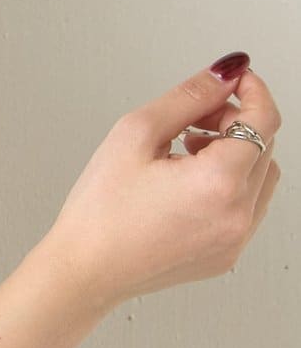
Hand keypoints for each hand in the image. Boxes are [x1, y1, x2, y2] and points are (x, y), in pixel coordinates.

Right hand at [46, 61, 281, 311]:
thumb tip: (225, 74)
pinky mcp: (226, 255)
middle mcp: (236, 215)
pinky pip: (248, 207)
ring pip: (261, 176)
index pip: (264, 120)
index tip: (236, 80)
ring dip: (235, 154)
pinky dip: (231, 185)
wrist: (83, 273)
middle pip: (263, 146)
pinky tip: (191, 183)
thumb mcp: (135, 135)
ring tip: (189, 152)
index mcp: (218, 183)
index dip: (252, 90)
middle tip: (194, 119)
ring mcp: (234, 240)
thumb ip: (188, 96)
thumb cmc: (98, 214)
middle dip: (235, 121)